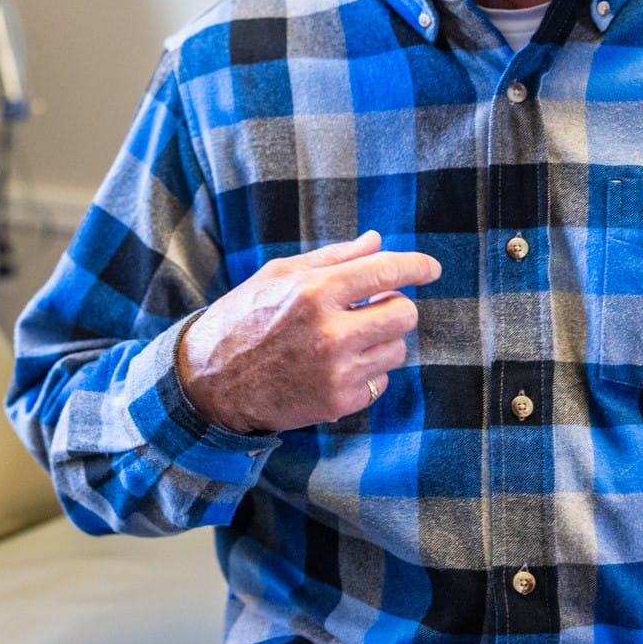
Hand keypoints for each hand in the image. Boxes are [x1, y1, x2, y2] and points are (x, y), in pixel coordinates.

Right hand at [177, 231, 438, 435]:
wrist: (211, 381)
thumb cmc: (243, 319)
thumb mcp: (279, 275)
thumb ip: (333, 258)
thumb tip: (376, 241)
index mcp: (313, 291)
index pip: (385, 271)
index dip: (416, 266)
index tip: (430, 268)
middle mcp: (330, 332)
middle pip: (404, 314)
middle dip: (395, 306)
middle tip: (371, 306)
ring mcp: (336, 372)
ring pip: (396, 350)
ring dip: (380, 341)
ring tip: (347, 339)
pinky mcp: (338, 402)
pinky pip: (381, 382)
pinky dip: (367, 372)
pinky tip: (336, 366)